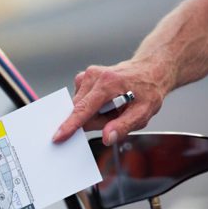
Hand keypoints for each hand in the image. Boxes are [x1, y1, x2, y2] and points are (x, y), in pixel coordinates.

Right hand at [53, 58, 173, 144]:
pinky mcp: (84, 77)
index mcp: (108, 83)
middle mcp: (94, 76)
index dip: (70, 125)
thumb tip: (107, 137)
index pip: (83, 109)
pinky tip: (106, 102)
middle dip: (94, 120)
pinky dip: (91, 106)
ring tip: (113, 107)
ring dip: (93, 113)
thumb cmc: (148, 91)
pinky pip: (81, 100)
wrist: (150, 70)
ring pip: (80, 106)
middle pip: (80, 110)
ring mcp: (87, 75)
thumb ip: (124, 126)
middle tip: (115, 115)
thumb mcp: (143, 113)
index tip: (58, 136)